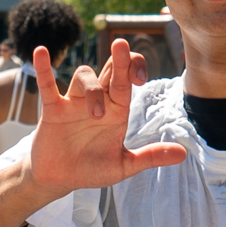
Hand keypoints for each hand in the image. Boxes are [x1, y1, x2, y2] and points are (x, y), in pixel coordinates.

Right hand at [27, 39, 186, 197]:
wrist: (60, 180)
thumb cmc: (91, 169)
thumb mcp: (123, 166)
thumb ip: (150, 157)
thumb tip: (184, 154)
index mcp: (116, 111)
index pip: (127, 82)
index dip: (134, 69)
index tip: (140, 77)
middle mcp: (97, 101)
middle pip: (109, 70)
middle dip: (118, 59)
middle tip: (122, 46)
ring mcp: (74, 103)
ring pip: (84, 77)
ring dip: (91, 90)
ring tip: (96, 115)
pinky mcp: (53, 110)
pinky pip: (48, 85)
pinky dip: (44, 69)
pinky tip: (41, 51)